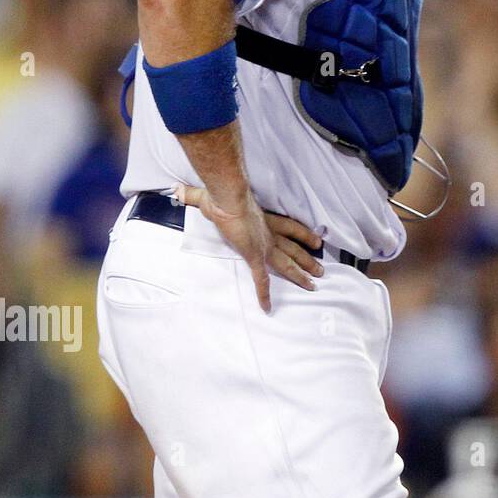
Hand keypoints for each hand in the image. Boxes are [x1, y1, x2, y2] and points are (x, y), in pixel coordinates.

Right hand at [174, 184, 322, 310]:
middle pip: (294, 249)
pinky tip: (267, 307)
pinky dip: (264, 294)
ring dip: (300, 276)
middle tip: (321, 271)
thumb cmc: (221, 196)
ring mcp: (263, 247)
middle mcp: (269, 234)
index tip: (317, 241)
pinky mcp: (255, 257)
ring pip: (287, 265)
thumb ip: (194, 195)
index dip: (305, 235)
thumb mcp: (209, 196)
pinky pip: (262, 280)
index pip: (291, 228)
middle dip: (308, 260)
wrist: (228, 200)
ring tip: (313, 286)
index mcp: (264, 220)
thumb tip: (176, 190)